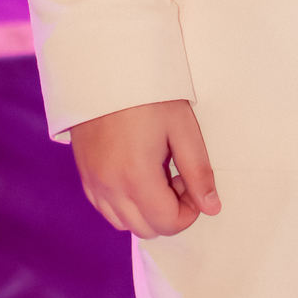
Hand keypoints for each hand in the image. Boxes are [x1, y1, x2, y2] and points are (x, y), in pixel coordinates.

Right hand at [70, 99, 219, 236]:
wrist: (107, 68)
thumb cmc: (149, 94)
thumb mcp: (182, 127)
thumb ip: (198, 171)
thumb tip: (212, 207)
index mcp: (136, 178)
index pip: (167, 224)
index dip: (190, 211)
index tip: (194, 183)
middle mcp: (110, 188)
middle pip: (145, 229)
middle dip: (169, 212)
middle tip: (178, 175)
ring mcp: (93, 184)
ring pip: (123, 223)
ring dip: (146, 211)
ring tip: (158, 172)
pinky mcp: (85, 176)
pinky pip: (106, 209)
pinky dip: (125, 205)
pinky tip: (137, 174)